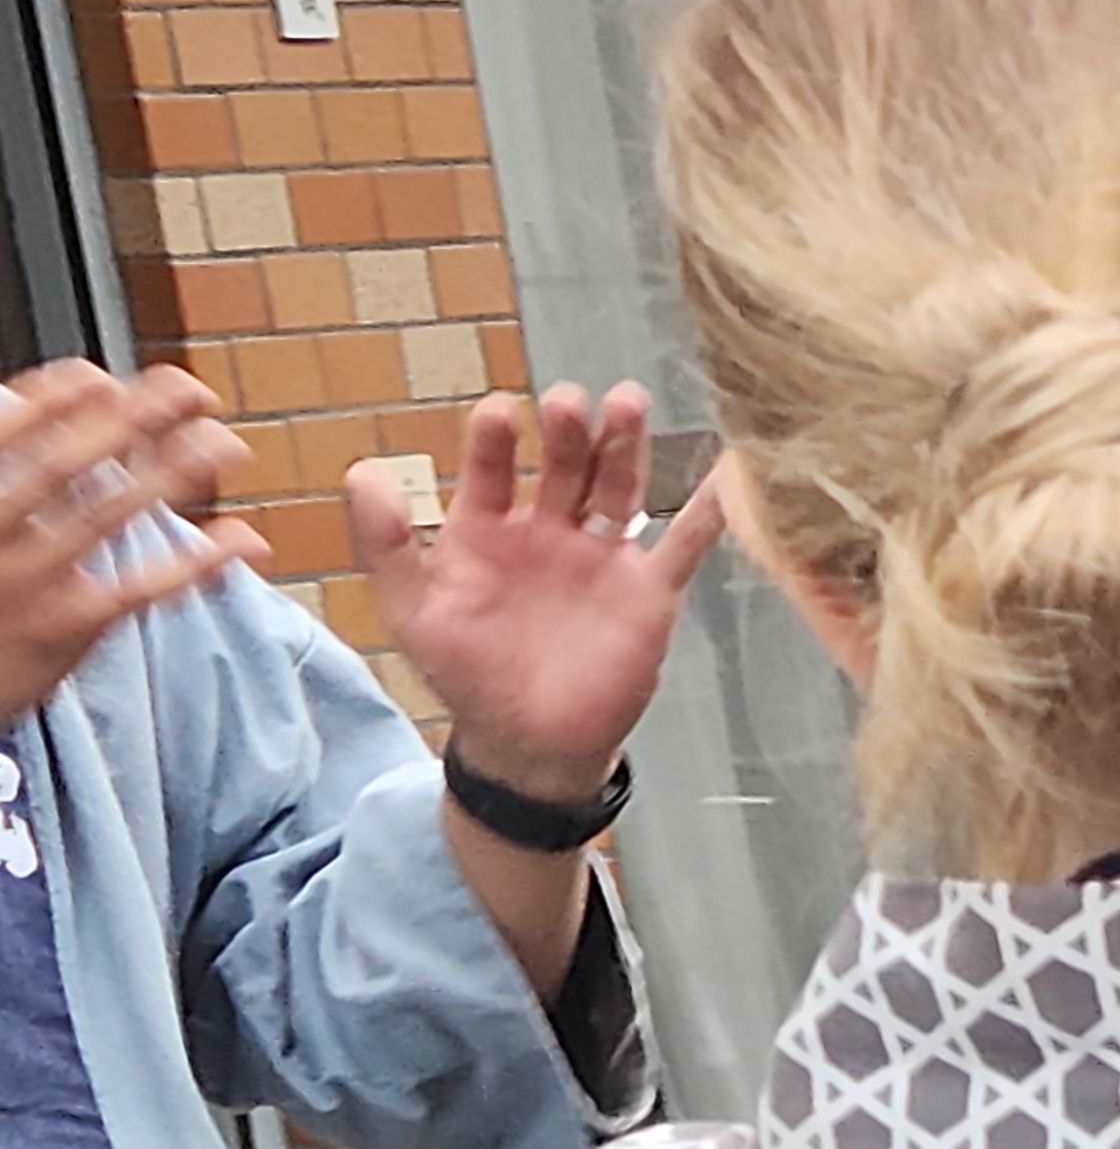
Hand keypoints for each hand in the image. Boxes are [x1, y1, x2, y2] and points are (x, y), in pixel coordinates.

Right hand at [0, 366, 253, 721]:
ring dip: (174, 473)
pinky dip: (198, 562)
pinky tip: (244, 539)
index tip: (100, 377)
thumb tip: (22, 404)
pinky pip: (141, 590)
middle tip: (192, 390)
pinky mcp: (68, 629)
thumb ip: (1, 475)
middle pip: (65, 464)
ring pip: (107, 517)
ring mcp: (31, 585)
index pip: (6, 437)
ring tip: (227, 444)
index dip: (54, 399)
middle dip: (133, 419)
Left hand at [356, 387, 724, 803]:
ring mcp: (604, 554)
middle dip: (569, 431)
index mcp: (491, 532)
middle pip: (565, 464)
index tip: (499, 411)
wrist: (532, 746)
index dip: (495, 441)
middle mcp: (552, 530)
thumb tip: (361, 472)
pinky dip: (710, 510)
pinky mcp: (650, 586)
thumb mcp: (415, 611)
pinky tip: (728, 475)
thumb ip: (389, 546)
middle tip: (567, 402)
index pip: (493, 470)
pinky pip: (685, 540)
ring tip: (627, 402)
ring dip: (626, 444)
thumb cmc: (469, 676)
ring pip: (620, 484)